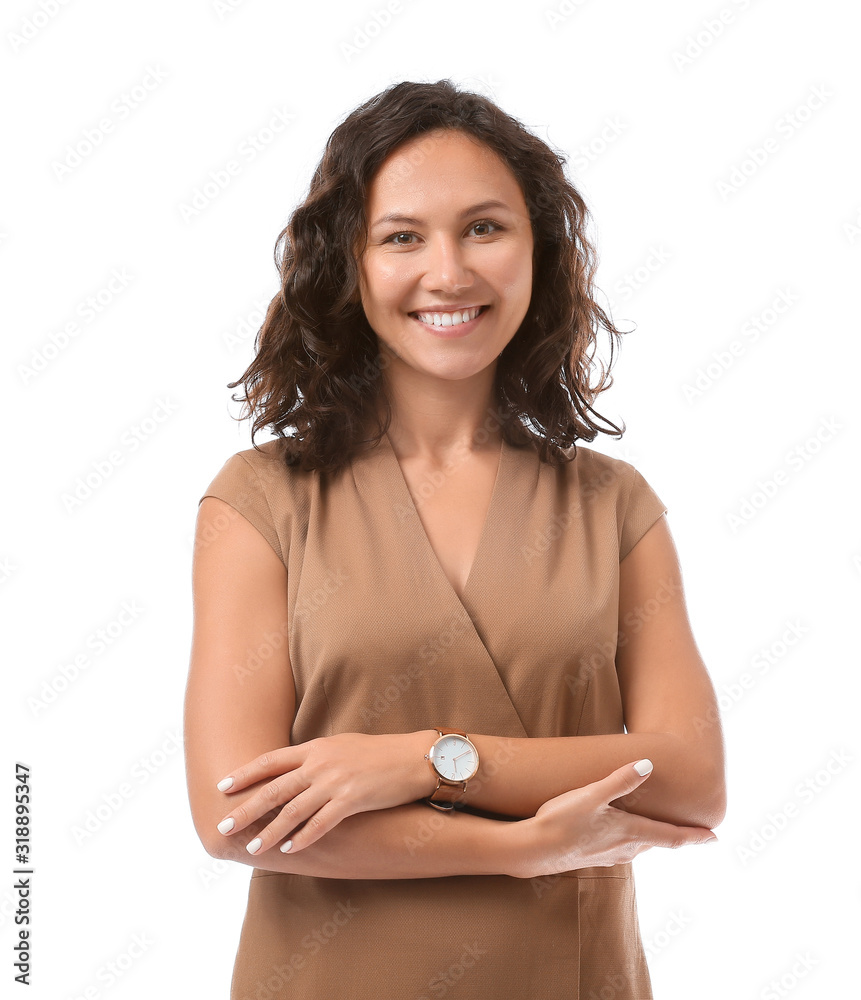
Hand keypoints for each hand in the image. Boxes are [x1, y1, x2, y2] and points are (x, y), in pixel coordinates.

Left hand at [214, 731, 434, 855]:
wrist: (412, 757)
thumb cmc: (378, 753)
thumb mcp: (342, 746)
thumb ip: (316, 756)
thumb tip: (294, 769)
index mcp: (315, 747)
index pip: (271, 760)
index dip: (245, 773)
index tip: (222, 786)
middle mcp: (320, 763)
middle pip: (274, 788)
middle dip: (246, 809)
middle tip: (224, 826)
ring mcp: (335, 781)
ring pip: (293, 810)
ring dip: (271, 832)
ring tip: (253, 848)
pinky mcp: (352, 799)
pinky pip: (321, 823)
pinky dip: (303, 837)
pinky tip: (290, 850)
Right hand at [502, 759, 717, 878]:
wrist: (533, 850)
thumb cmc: (562, 820)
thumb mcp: (591, 795)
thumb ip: (620, 780)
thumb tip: (648, 764)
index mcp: (630, 833)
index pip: (671, 836)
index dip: (695, 837)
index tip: (715, 839)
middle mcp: (625, 848)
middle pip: (658, 842)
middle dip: (676, 836)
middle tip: (694, 833)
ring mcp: (609, 855)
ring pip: (640, 846)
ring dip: (653, 838)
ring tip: (661, 831)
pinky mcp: (593, 856)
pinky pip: (623, 848)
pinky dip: (633, 840)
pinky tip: (622, 835)